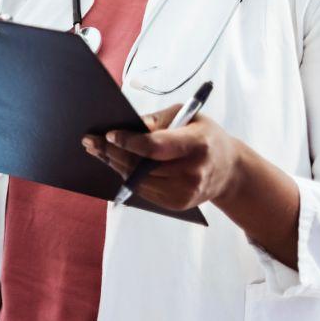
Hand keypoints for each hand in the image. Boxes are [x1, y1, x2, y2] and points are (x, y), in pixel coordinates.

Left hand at [81, 105, 242, 211]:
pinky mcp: (177, 204)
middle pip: (142, 165)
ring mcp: (185, 192)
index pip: (156, 147)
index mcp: (197, 145)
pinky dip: (126, 176)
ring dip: (114, 164)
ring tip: (97, 150)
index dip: (130, 142)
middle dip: (112, 152)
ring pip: (138, 179)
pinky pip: (143, 189)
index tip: (108, 134)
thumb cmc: (204, 136)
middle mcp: (192, 172)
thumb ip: (158, 120)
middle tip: (90, 141)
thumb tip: (127, 126)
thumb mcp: (188, 116)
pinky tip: (114, 163)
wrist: (229, 170)